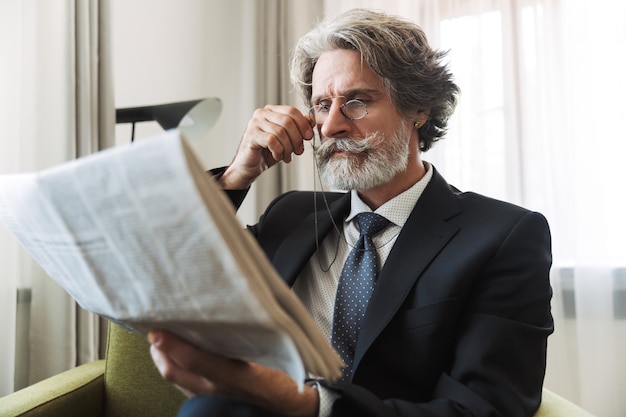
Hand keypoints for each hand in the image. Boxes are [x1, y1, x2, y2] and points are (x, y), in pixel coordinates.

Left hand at [148, 330, 318, 416]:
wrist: (286, 403)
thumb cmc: (279, 376)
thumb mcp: (266, 353)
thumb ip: (242, 337)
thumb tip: (222, 314)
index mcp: (231, 375)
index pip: (192, 359)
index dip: (171, 344)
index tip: (157, 330)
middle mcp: (214, 388)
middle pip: (172, 371)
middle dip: (158, 351)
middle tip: (156, 330)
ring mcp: (209, 396)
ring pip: (175, 379)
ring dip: (164, 360)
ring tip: (163, 341)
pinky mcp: (207, 399)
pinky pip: (183, 384)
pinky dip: (175, 368)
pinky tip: (180, 356)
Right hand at [219, 105, 313, 188]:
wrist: (250, 166)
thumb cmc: (267, 152)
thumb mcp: (287, 139)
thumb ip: (298, 128)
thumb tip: (311, 120)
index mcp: (271, 110)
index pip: (292, 111)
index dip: (303, 124)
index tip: (308, 137)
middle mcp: (262, 113)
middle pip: (288, 121)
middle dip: (297, 138)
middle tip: (299, 151)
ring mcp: (255, 123)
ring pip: (281, 132)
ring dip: (288, 147)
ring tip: (287, 156)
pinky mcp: (251, 135)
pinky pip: (272, 140)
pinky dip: (278, 150)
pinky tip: (278, 156)